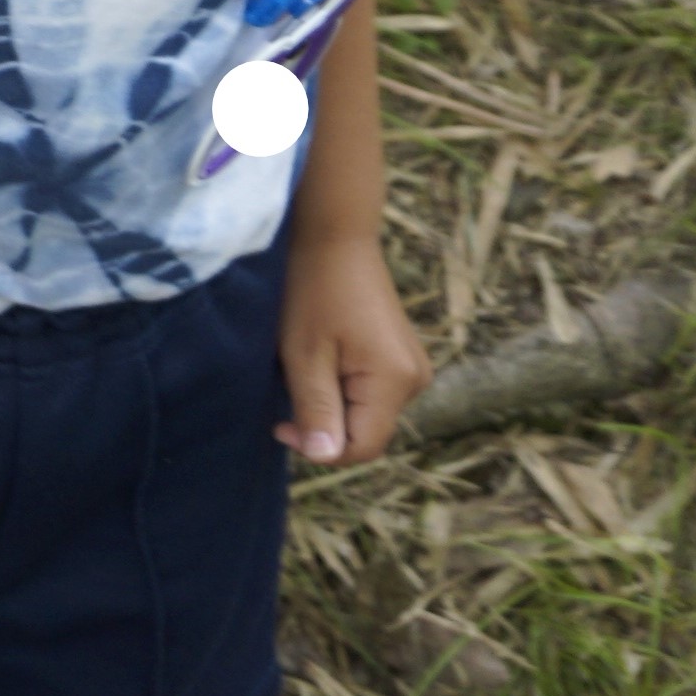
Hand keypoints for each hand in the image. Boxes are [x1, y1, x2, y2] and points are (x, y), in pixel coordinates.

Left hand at [276, 229, 428, 465]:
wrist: (335, 238)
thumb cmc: (312, 291)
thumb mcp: (303, 355)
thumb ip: (316, 409)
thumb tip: (324, 457)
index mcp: (395, 382)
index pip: (363, 448)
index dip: (320, 448)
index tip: (280, 424)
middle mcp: (415, 380)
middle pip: (366, 432)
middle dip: (323, 422)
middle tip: (287, 386)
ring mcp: (412, 368)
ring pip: (366, 413)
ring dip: (330, 403)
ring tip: (303, 364)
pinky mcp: (402, 357)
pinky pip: (370, 391)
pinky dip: (341, 386)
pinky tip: (320, 358)